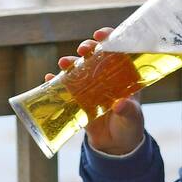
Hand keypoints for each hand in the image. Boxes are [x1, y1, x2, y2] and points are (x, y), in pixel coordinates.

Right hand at [45, 27, 145, 155]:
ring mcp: (90, 87)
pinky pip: (65, 87)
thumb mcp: (132, 118)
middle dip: (87, 47)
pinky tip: (49, 79)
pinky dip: (56, 82)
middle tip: (83, 50)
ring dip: (70, 62)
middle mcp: (105, 77)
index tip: (100, 34)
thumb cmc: (129, 127)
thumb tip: (120, 104)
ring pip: (78, 68)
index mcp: (123, 76)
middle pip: (95, 54)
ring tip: (64, 63)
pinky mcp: (78, 99)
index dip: (109, 38)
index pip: (117, 49)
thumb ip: (128, 111)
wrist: (115, 147)